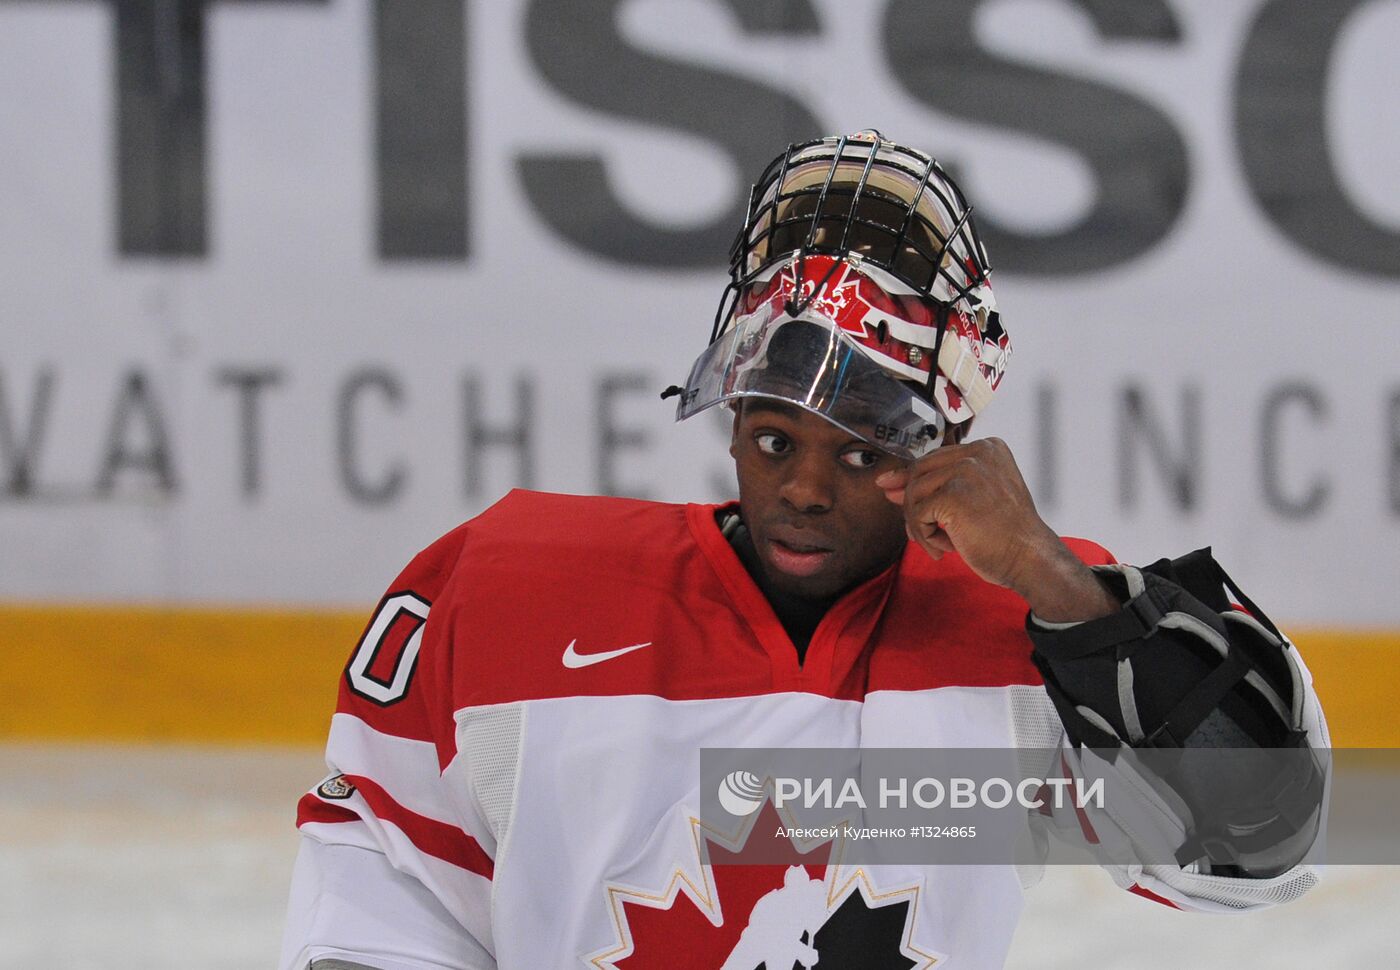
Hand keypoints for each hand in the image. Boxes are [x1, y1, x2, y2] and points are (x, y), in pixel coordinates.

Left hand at [875, 437, 1118, 621]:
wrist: (1029, 558)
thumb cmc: (1004, 535)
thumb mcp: (972, 499)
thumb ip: (936, 486)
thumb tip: (886, 484)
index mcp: (988, 448)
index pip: (934, 459)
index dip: (912, 480)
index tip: (891, 491)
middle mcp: (978, 452)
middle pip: (919, 472)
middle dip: (912, 504)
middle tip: (922, 534)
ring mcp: (966, 471)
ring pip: (914, 493)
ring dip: (919, 525)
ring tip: (940, 544)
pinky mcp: (954, 495)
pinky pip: (917, 514)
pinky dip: (924, 536)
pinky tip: (944, 549)